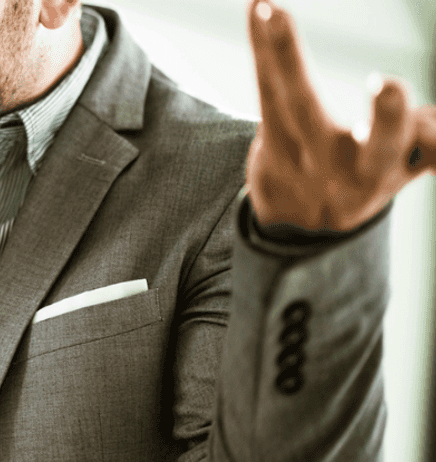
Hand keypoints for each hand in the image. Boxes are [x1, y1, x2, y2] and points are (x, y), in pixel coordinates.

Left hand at [246, 0, 435, 231]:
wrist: (301, 224)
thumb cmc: (366, 177)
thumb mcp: (403, 168)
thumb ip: (430, 148)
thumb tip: (434, 127)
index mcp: (376, 171)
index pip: (387, 141)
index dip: (394, 120)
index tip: (390, 86)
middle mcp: (330, 162)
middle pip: (332, 127)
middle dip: (355, 105)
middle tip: (379, 78)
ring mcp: (291, 149)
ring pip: (286, 98)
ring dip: (280, 51)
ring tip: (270, 9)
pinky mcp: (264, 134)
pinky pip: (264, 83)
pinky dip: (262, 46)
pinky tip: (257, 6)